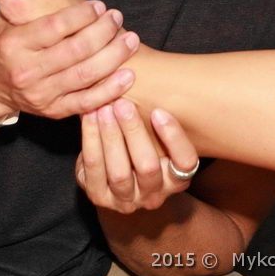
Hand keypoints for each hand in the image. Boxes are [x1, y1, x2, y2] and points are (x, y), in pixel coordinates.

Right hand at [0, 1, 139, 119]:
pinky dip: (111, 89)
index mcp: (14, 44)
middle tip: (117, 17)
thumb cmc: (5, 40)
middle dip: (103, 32)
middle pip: (75, 51)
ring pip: (86, 76)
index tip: (99, 4)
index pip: (54, 28)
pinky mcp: (55, 111)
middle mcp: (27, 71)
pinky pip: (88, 102)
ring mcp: (42, 94)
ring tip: (130, 39)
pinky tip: (128, 73)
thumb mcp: (1, 8)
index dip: (81, 15)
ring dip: (114, 57)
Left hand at [76, 99, 198, 213]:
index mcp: (176, 178)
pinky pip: (94, 168)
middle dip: (133, 132)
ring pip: (119, 172)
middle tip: (123, 103)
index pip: (185, 163)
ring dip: (110, 136)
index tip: (159, 111)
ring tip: (104, 108)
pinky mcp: (99, 196)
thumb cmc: (138, 144)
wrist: (111, 175)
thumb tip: (147, 76)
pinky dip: (90, 139)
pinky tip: (89, 116)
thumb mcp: (154, 136)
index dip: (174, 138)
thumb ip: (156, 117)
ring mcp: (126, 200)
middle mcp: (154, 194)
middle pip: (147, 166)